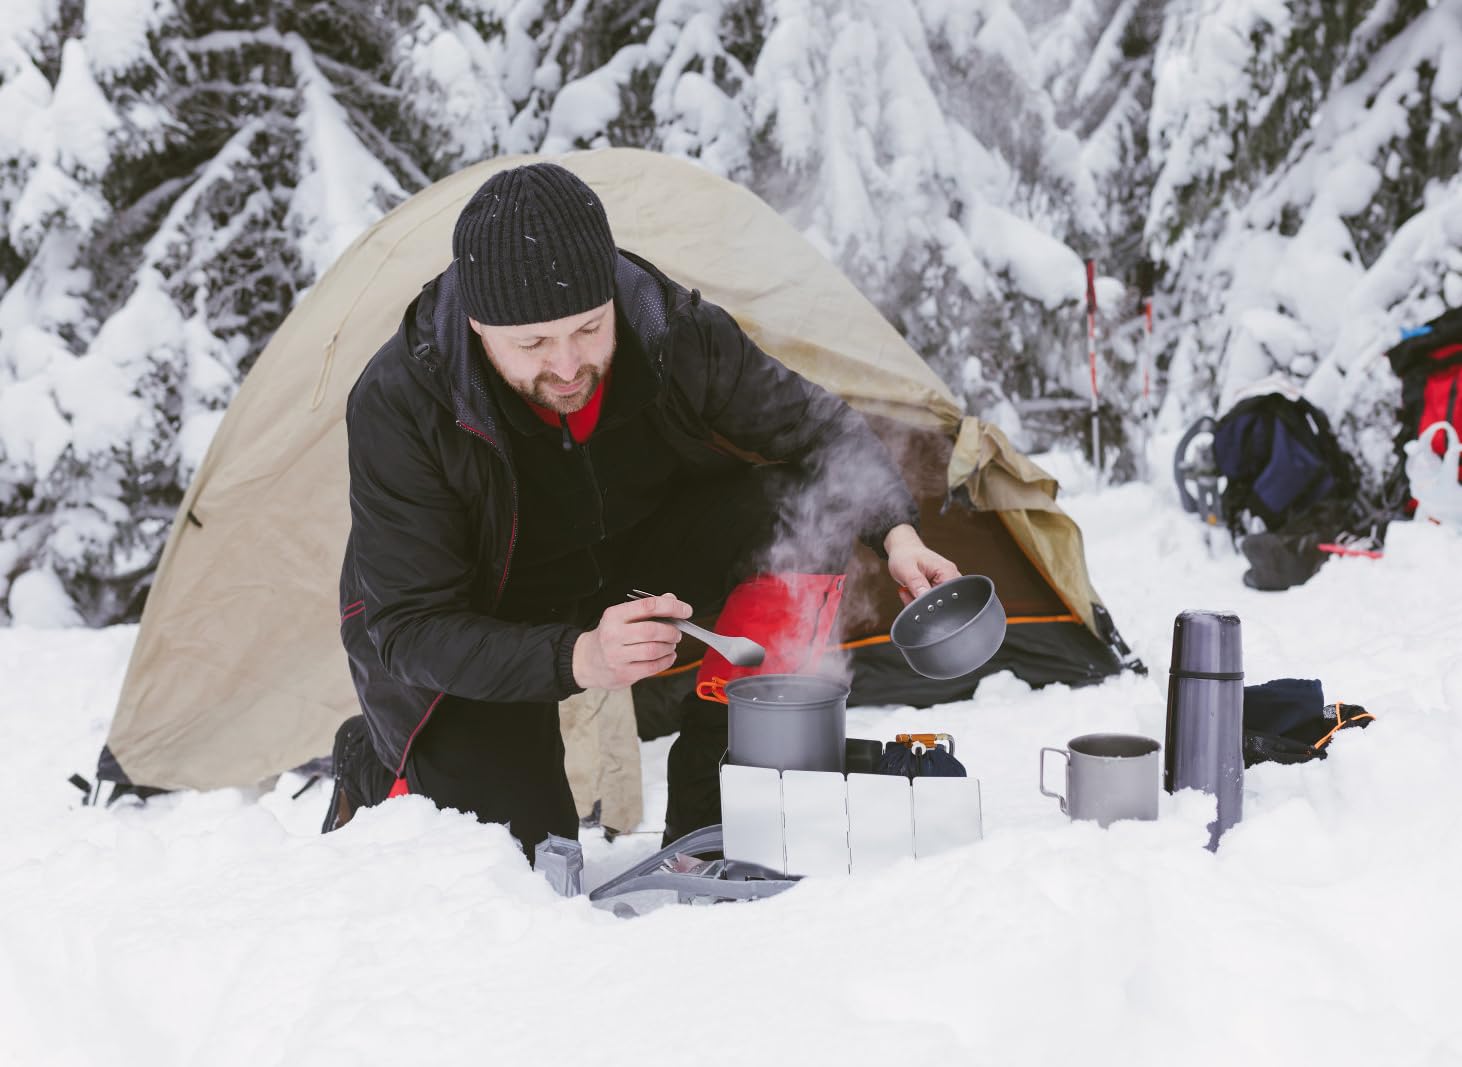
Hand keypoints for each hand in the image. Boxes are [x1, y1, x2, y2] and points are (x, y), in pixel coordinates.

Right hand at [572, 592, 691, 689]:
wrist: (586, 661)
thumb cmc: (610, 636)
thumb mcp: (622, 617)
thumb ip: (647, 608)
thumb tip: (672, 599)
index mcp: (614, 615)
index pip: (648, 606)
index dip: (672, 607)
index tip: (686, 610)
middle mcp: (613, 634)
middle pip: (652, 630)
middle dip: (671, 631)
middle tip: (677, 633)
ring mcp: (617, 656)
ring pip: (654, 650)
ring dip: (669, 646)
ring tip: (670, 644)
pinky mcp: (623, 673)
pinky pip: (652, 667)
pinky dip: (666, 661)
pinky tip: (668, 656)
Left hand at [883, 524, 959, 604]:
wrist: (904, 549)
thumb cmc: (905, 555)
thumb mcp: (907, 570)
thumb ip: (917, 584)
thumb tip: (924, 599)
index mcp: (947, 571)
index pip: (946, 596)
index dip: (930, 602)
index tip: (915, 596)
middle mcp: (951, 576)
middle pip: (941, 602)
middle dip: (922, 602)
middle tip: (909, 590)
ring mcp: (946, 582)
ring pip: (934, 603)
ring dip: (918, 600)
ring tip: (909, 588)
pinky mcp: (939, 586)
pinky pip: (931, 601)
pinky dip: (918, 599)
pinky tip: (911, 590)